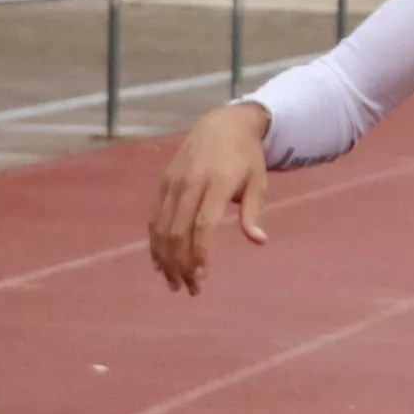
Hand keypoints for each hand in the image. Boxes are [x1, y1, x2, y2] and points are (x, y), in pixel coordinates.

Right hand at [149, 103, 271, 292]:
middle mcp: (190, 183)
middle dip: (182, 264)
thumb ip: (253, 211)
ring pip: (163, 228)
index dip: (200, 253)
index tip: (202, 277)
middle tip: (191, 289)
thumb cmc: (246, 157)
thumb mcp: (258, 180)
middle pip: (179, 231)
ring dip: (166, 259)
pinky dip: (155, 242)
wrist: (221, 123)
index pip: (203, 225)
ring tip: (175, 283)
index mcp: (216, 183)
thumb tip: (259, 241)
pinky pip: (155, 217)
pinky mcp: (163, 183)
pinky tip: (160, 263)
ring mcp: (173, 183)